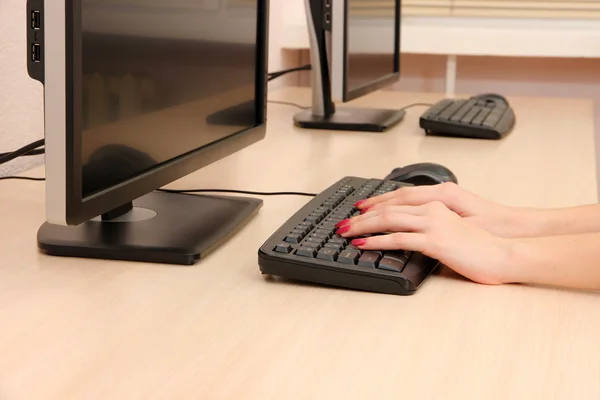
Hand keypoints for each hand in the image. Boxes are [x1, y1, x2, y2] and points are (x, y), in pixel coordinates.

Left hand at [336, 201, 515, 284]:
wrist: (504, 254)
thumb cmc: (482, 246)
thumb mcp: (452, 231)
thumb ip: (431, 229)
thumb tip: (411, 237)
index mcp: (436, 204)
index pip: (396, 201)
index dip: (374, 205)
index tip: (357, 211)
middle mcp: (431, 209)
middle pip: (387, 208)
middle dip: (361, 216)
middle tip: (342, 223)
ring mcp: (432, 224)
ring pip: (387, 220)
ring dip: (362, 226)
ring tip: (345, 232)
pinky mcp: (434, 241)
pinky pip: (398, 238)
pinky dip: (376, 240)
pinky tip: (362, 244)